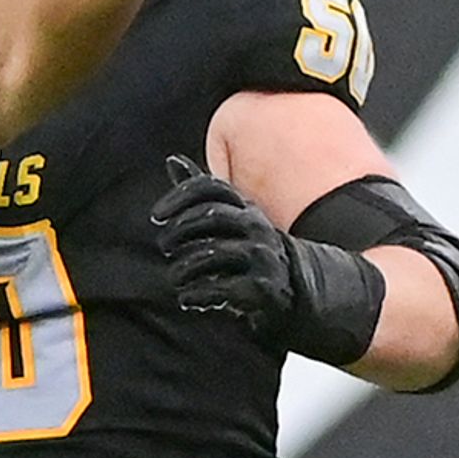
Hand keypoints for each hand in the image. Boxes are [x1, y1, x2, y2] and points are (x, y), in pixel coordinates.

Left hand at [151, 155, 381, 366]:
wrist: (300, 290)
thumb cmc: (254, 251)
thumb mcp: (232, 218)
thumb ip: (201, 192)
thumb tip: (172, 160)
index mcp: (246, 208)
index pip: (210, 187)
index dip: (180, 197)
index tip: (157, 215)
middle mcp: (256, 227)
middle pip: (210, 217)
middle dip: (179, 232)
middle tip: (165, 246)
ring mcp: (261, 257)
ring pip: (212, 254)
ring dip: (185, 268)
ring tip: (176, 278)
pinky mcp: (262, 288)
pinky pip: (222, 288)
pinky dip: (198, 294)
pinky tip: (189, 298)